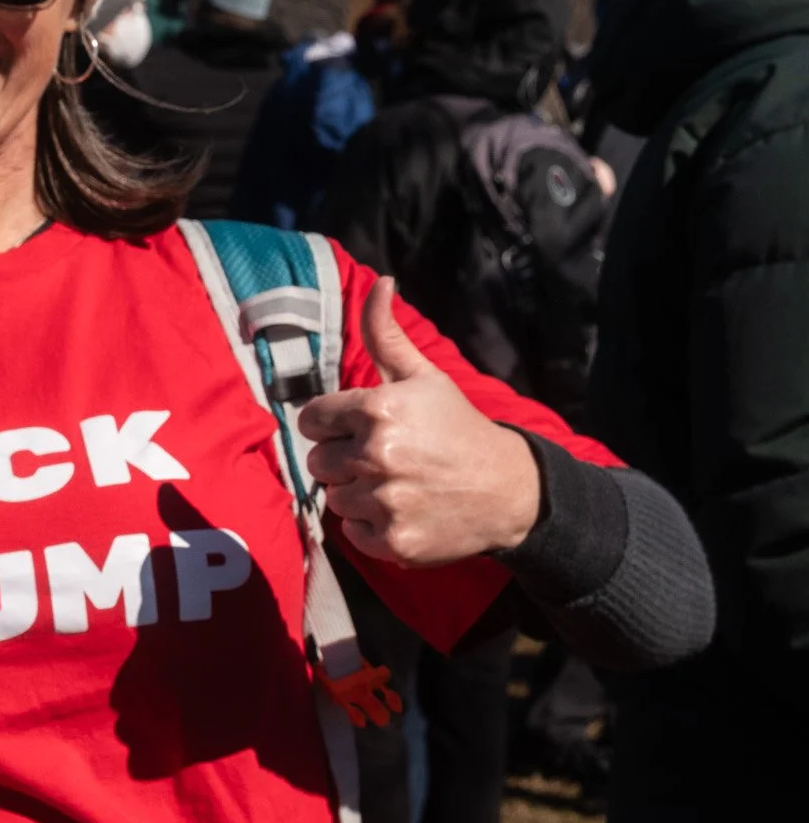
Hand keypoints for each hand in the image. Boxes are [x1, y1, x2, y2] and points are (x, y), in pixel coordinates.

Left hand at [295, 278, 541, 566]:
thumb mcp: (423, 377)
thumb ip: (386, 333)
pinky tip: (405, 510)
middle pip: (318, 461)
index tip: (360, 429)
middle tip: (386, 458)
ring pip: (335, 498)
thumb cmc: (457, 427)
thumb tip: (379, 281)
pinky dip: (372, 527)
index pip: (311, 420)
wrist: (510, 489)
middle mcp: (378, 455)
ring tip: (399, 484)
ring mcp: (386, 501)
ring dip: (359, 494)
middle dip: (345, 460)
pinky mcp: (393, 541)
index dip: (332, 425)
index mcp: (379, 410)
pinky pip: (352, 533)